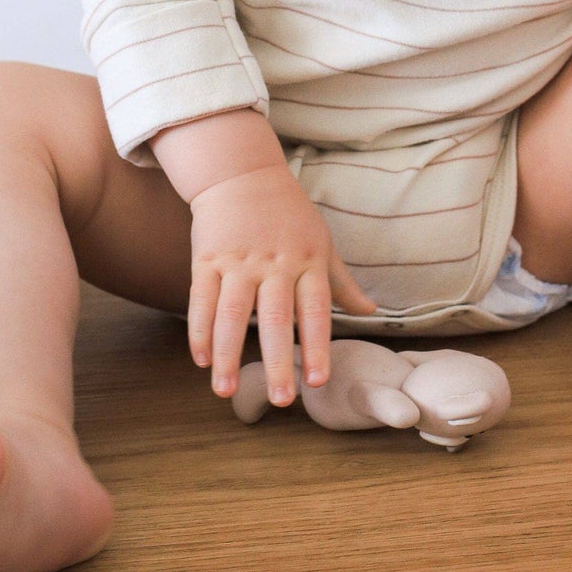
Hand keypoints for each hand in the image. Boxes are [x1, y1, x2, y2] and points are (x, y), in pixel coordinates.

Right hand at [187, 163, 376, 404]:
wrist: (240, 171)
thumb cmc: (288, 212)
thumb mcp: (321, 241)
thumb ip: (341, 282)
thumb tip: (371, 312)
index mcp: (307, 260)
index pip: (316, 309)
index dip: (318, 345)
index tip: (319, 381)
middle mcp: (274, 262)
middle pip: (276, 317)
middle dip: (277, 361)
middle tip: (280, 400)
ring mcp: (239, 260)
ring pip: (234, 312)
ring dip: (229, 353)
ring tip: (225, 391)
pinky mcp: (207, 257)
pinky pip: (202, 299)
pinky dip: (200, 330)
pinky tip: (202, 360)